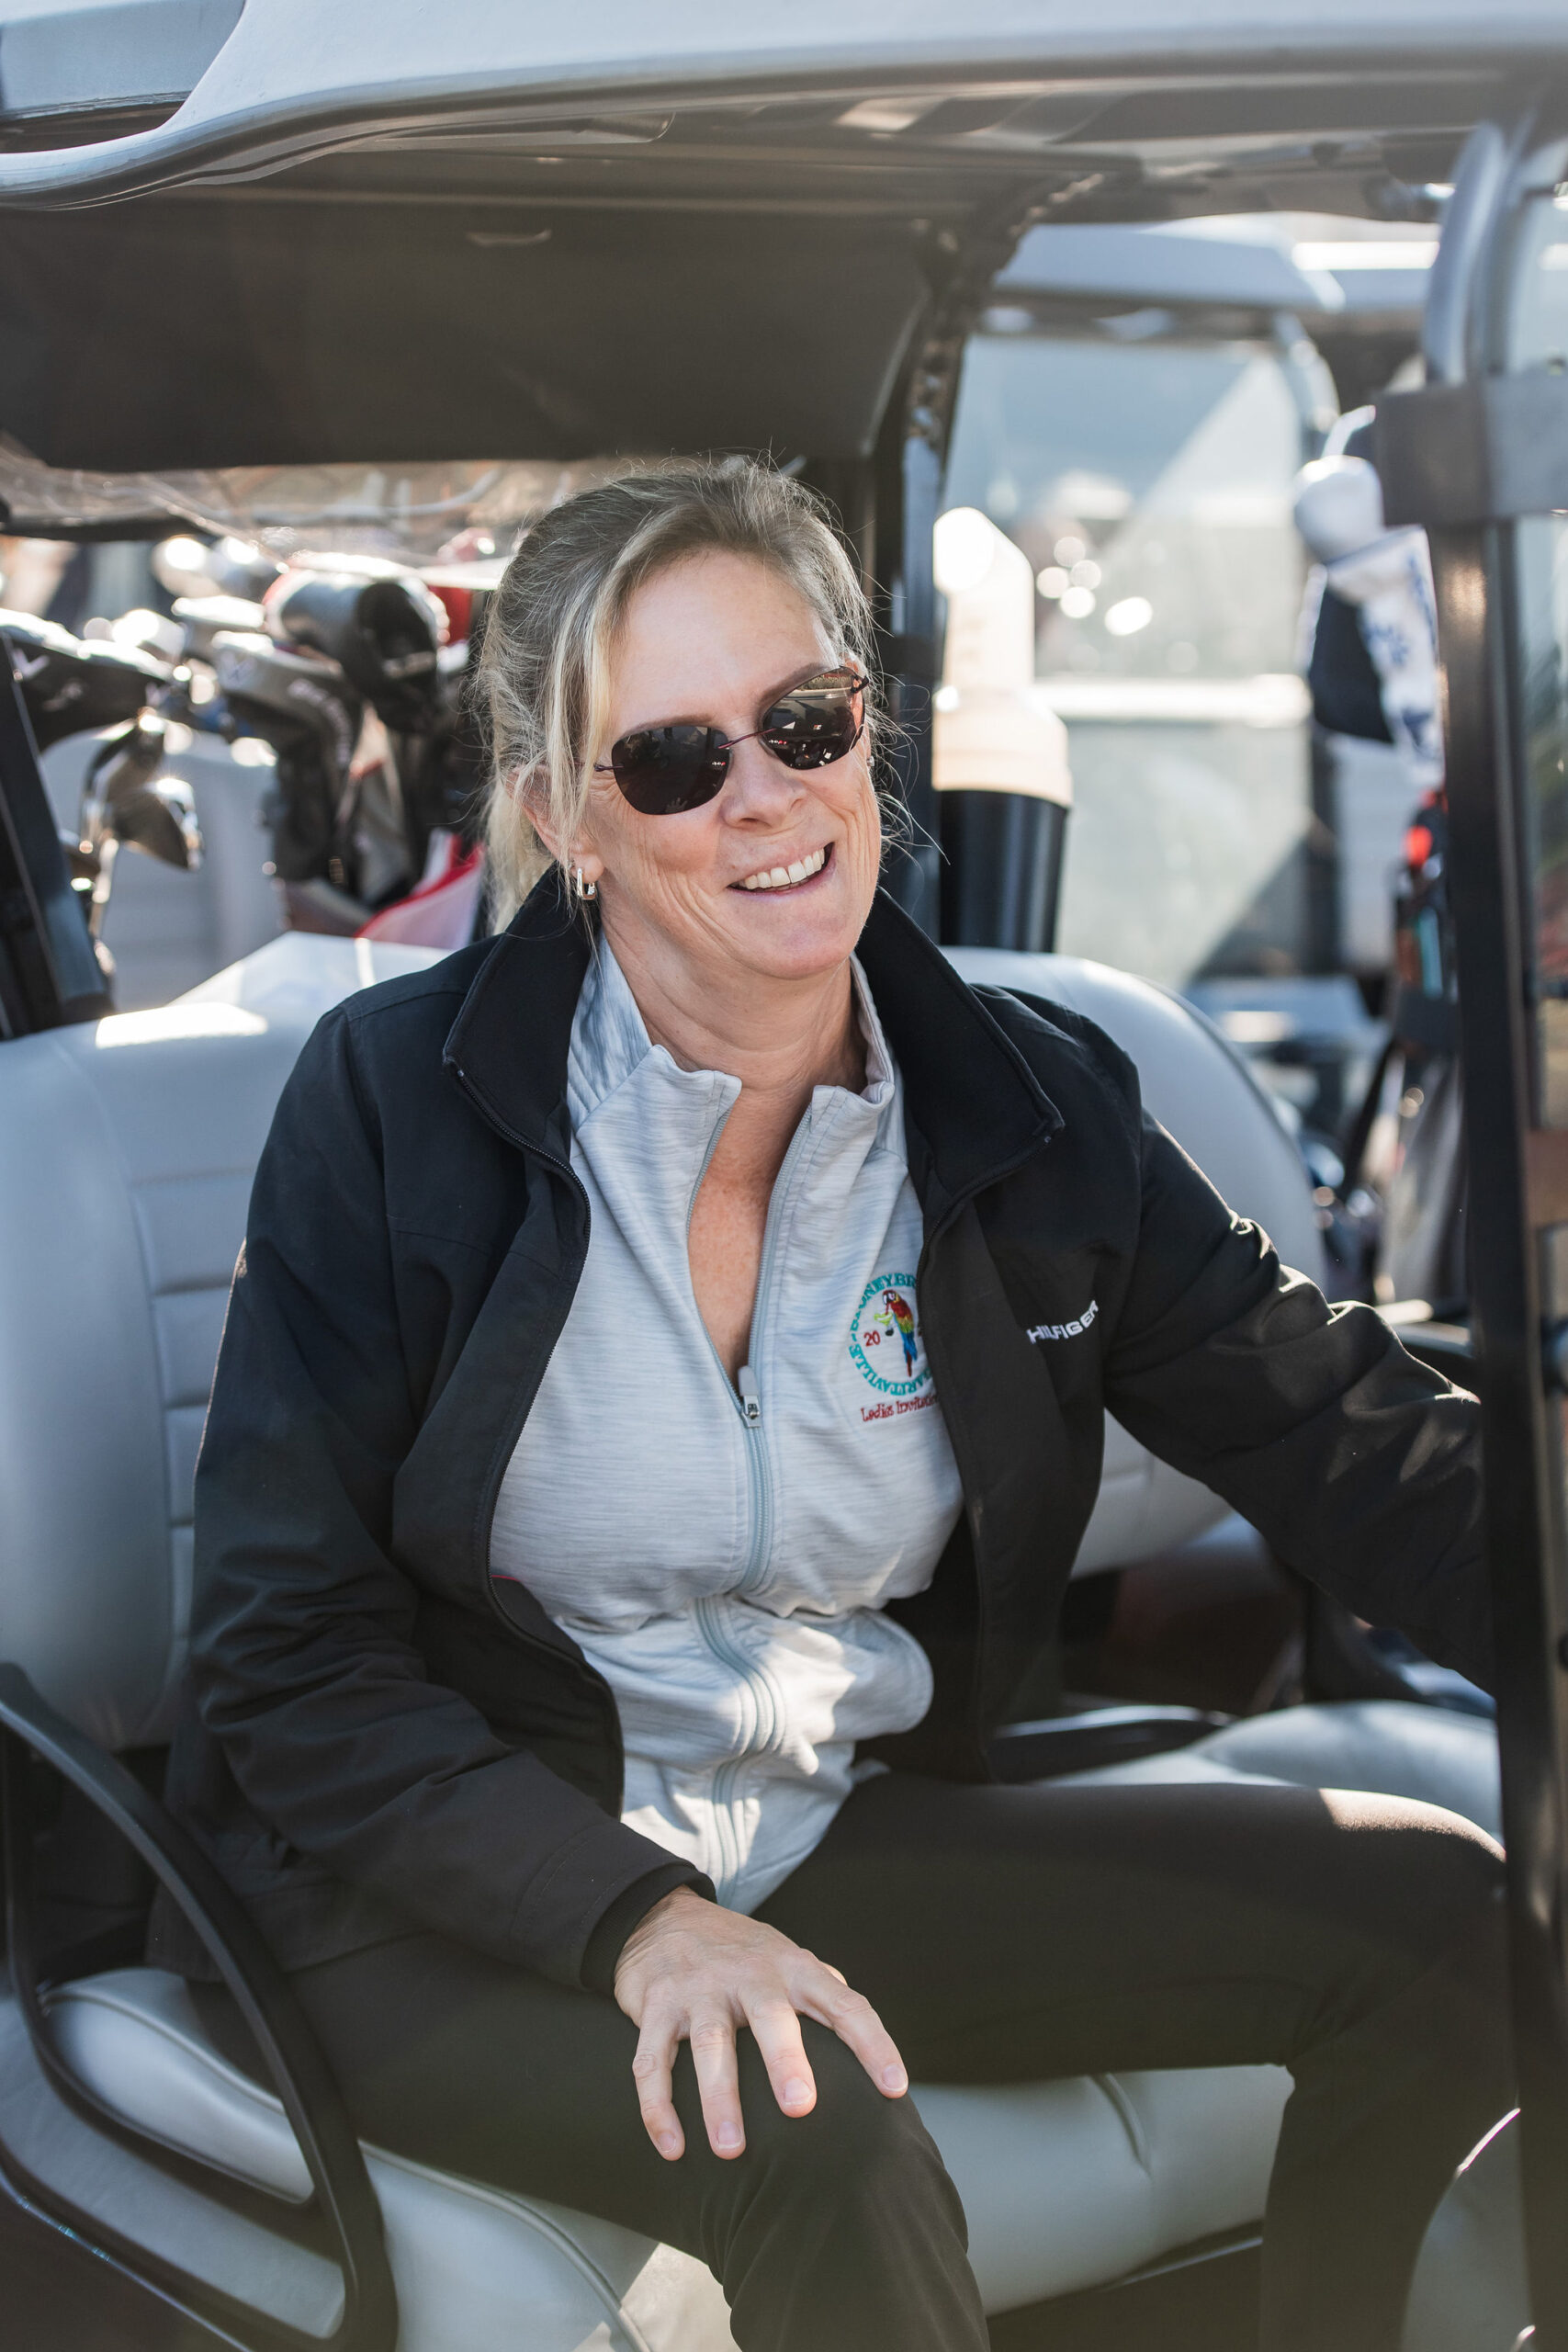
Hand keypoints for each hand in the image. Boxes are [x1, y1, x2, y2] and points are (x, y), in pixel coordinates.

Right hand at [612, 1886, 908, 2161]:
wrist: (663, 1916)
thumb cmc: (743, 1954)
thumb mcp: (789, 1960)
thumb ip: (828, 1994)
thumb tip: (871, 2045)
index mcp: (793, 1968)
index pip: (844, 2003)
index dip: (872, 2044)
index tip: (894, 2088)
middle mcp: (749, 1975)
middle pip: (770, 2015)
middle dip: (785, 2060)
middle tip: (799, 2109)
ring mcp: (699, 1989)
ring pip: (709, 2043)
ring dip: (718, 2098)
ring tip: (731, 2151)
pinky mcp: (655, 2006)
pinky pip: (652, 2061)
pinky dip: (659, 2107)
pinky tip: (672, 2147)